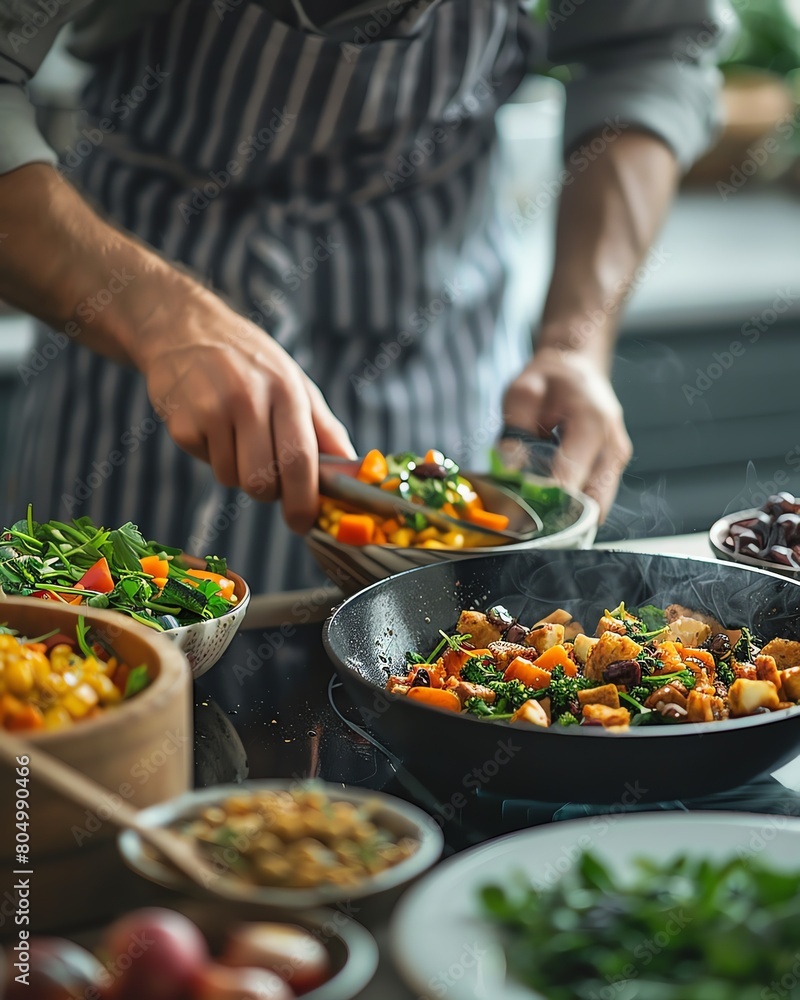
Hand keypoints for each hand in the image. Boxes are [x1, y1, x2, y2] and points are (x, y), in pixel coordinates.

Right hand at [135, 282, 354, 532]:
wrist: (184, 328)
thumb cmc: (250, 362)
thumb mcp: (295, 383)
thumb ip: (324, 429)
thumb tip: (353, 471)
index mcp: (286, 391)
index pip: (300, 459)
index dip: (304, 501)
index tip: (304, 523)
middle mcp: (248, 399)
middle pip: (263, 481)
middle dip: (269, 492)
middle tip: (268, 473)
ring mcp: (211, 410)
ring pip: (232, 479)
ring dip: (238, 472)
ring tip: (236, 435)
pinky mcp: (181, 422)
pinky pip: (206, 464)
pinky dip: (212, 455)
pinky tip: (211, 424)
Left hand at [502, 346, 631, 519]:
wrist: (579, 367)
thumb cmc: (551, 379)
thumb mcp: (523, 390)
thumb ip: (516, 426)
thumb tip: (510, 467)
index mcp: (592, 423)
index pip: (570, 478)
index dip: (544, 503)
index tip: (518, 517)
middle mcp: (613, 446)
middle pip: (591, 503)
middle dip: (558, 520)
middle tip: (524, 527)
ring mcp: (617, 459)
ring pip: (597, 508)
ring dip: (567, 518)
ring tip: (534, 519)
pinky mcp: (614, 469)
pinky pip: (596, 499)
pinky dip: (574, 509)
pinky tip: (549, 506)